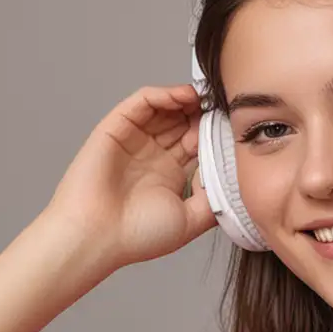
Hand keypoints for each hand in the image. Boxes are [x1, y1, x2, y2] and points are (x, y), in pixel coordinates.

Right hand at [43, 83, 216, 275]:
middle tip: (224, 104)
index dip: (214, 133)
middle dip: (203, 113)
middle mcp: (153, 155)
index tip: (235, 126)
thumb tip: (234, 183)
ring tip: (208, 96)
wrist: (97, 236)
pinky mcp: (116, 128)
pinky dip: (163, 94)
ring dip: (186, 100)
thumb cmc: (136, 236)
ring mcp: (135, 140)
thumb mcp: (190, 221)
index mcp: (170, 176)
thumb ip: (213, 201)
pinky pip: (141, 102)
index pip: (197, 144)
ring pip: (164, 109)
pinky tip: (184, 96)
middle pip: (183, 123)